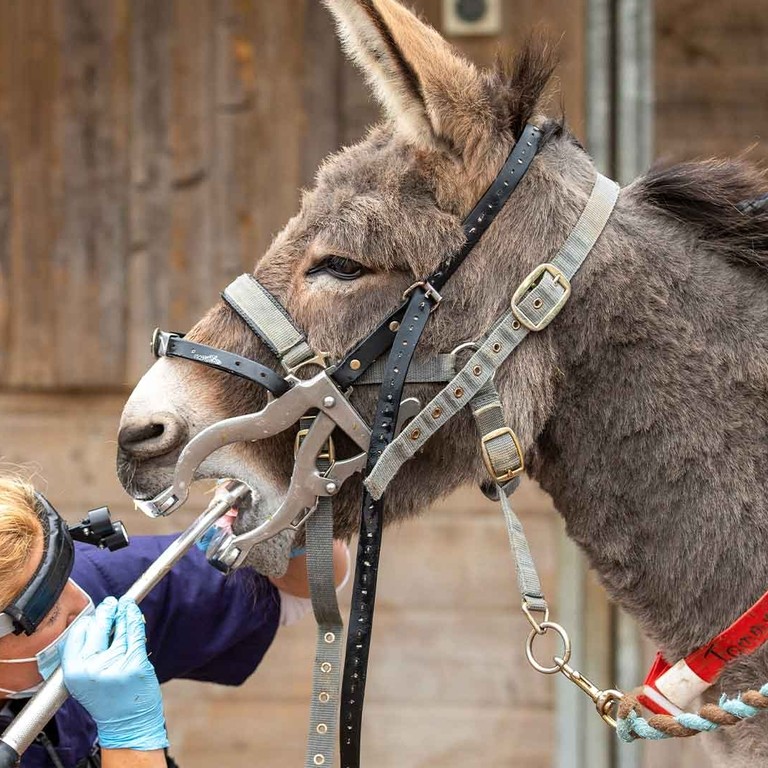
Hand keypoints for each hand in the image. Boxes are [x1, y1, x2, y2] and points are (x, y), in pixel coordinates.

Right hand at [60, 596, 168, 751]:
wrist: (127, 724)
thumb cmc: (107, 698)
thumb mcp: (85, 678)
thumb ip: (87, 652)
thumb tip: (97, 619)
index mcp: (73, 671)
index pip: (78, 632)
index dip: (89, 620)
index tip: (95, 614)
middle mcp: (91, 667)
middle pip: (99, 626)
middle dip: (106, 610)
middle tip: (112, 603)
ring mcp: (114, 665)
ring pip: (120, 627)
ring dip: (124, 612)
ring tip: (125, 605)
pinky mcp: (135, 664)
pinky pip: (135, 633)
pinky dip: (135, 618)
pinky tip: (133, 611)